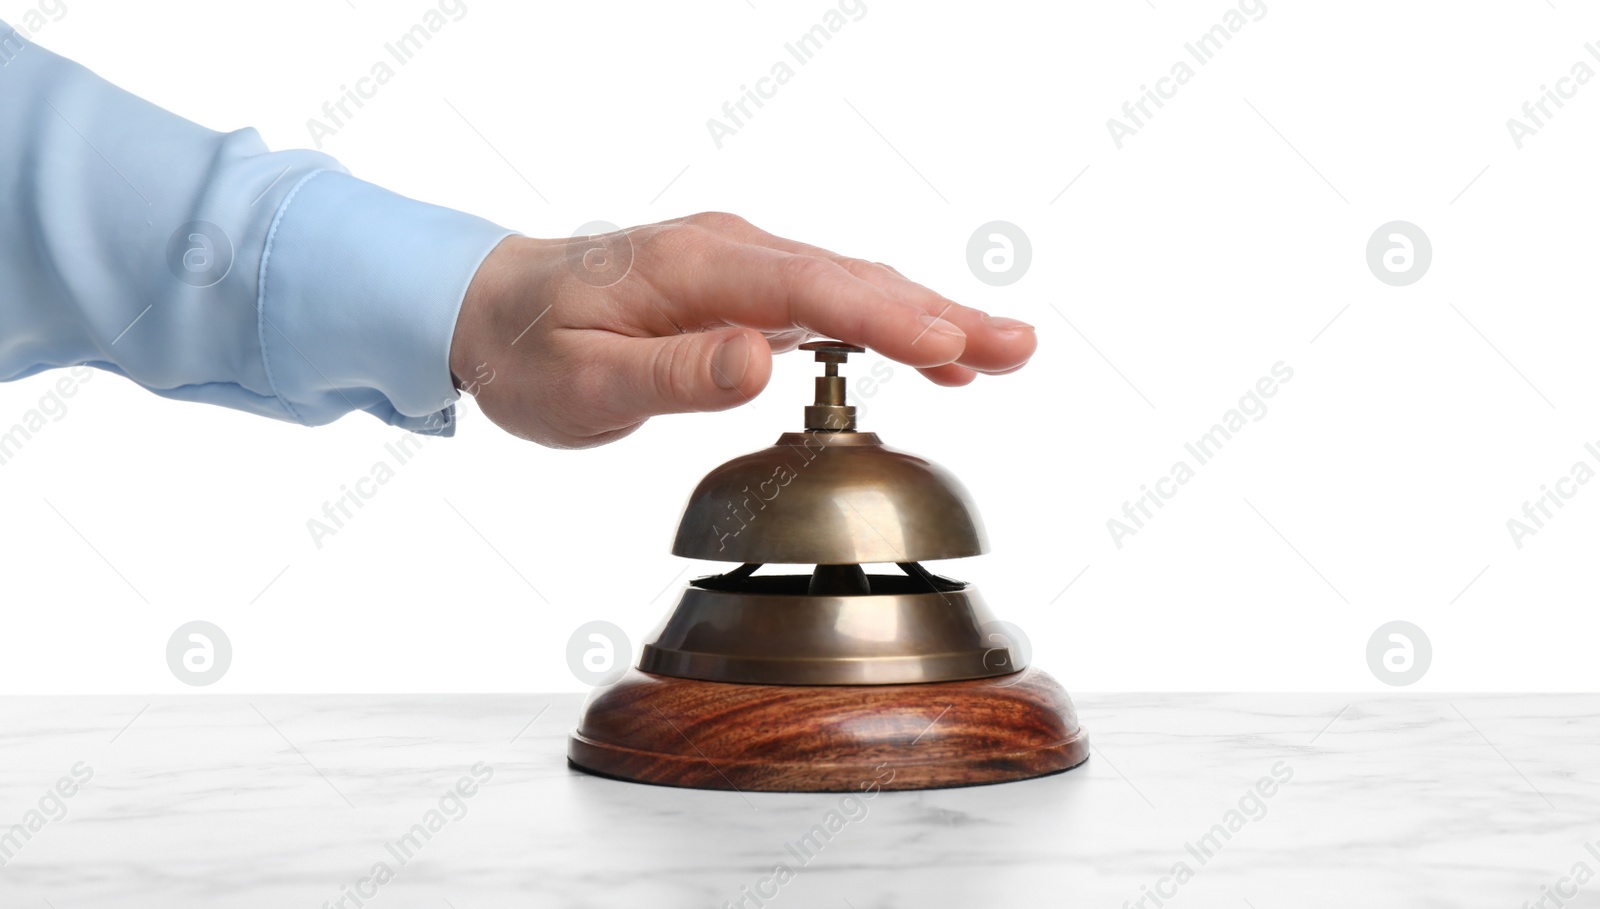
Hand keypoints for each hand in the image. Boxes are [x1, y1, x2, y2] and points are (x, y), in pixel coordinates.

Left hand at [448, 212, 1036, 447]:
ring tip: (1006, 351)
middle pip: (853, 279)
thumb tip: (758, 362)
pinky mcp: (746, 289)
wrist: (490, 311)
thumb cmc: (532, 350)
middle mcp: (731, 253)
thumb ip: (673, 375)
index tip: (948, 347)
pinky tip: (938, 355)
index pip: (809, 288)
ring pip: (854, 286)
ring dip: (931, 318)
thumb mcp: (585, 383)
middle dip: (938, 314)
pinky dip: (891, 325)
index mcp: (696, 267)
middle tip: (1016, 347)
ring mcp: (743, 267)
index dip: (885, 318)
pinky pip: (832, 302)